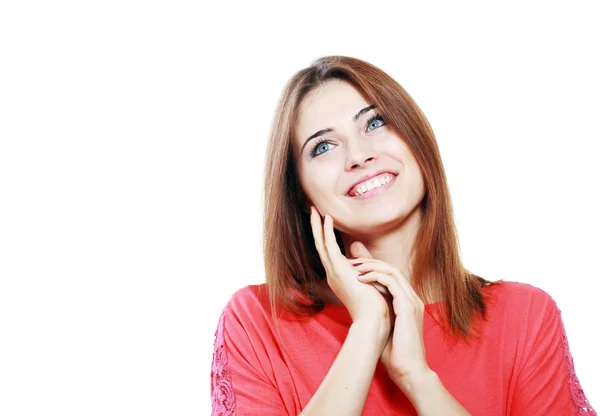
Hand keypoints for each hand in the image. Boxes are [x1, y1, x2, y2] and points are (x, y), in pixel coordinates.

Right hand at [309, 206, 389, 333]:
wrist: (375, 319)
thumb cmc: (376, 303)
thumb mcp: (369, 276)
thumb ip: (363, 260)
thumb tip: (357, 246)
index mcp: (339, 277)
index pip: (329, 252)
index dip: (325, 235)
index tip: (325, 221)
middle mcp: (333, 274)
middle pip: (321, 246)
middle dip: (317, 228)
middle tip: (313, 211)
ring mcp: (333, 272)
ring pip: (321, 244)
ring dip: (318, 226)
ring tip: (314, 210)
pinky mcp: (338, 270)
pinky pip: (329, 246)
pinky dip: (326, 232)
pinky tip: (327, 219)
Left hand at [349, 248, 429, 388]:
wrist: (408, 370)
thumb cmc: (393, 353)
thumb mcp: (382, 326)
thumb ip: (375, 312)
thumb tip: (359, 305)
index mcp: (407, 301)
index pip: (391, 275)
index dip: (373, 267)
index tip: (354, 266)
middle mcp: (412, 298)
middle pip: (392, 268)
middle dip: (371, 261)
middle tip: (352, 261)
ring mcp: (412, 302)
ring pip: (393, 271)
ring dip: (372, 266)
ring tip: (354, 267)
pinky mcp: (408, 308)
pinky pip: (392, 282)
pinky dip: (376, 276)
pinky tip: (361, 278)